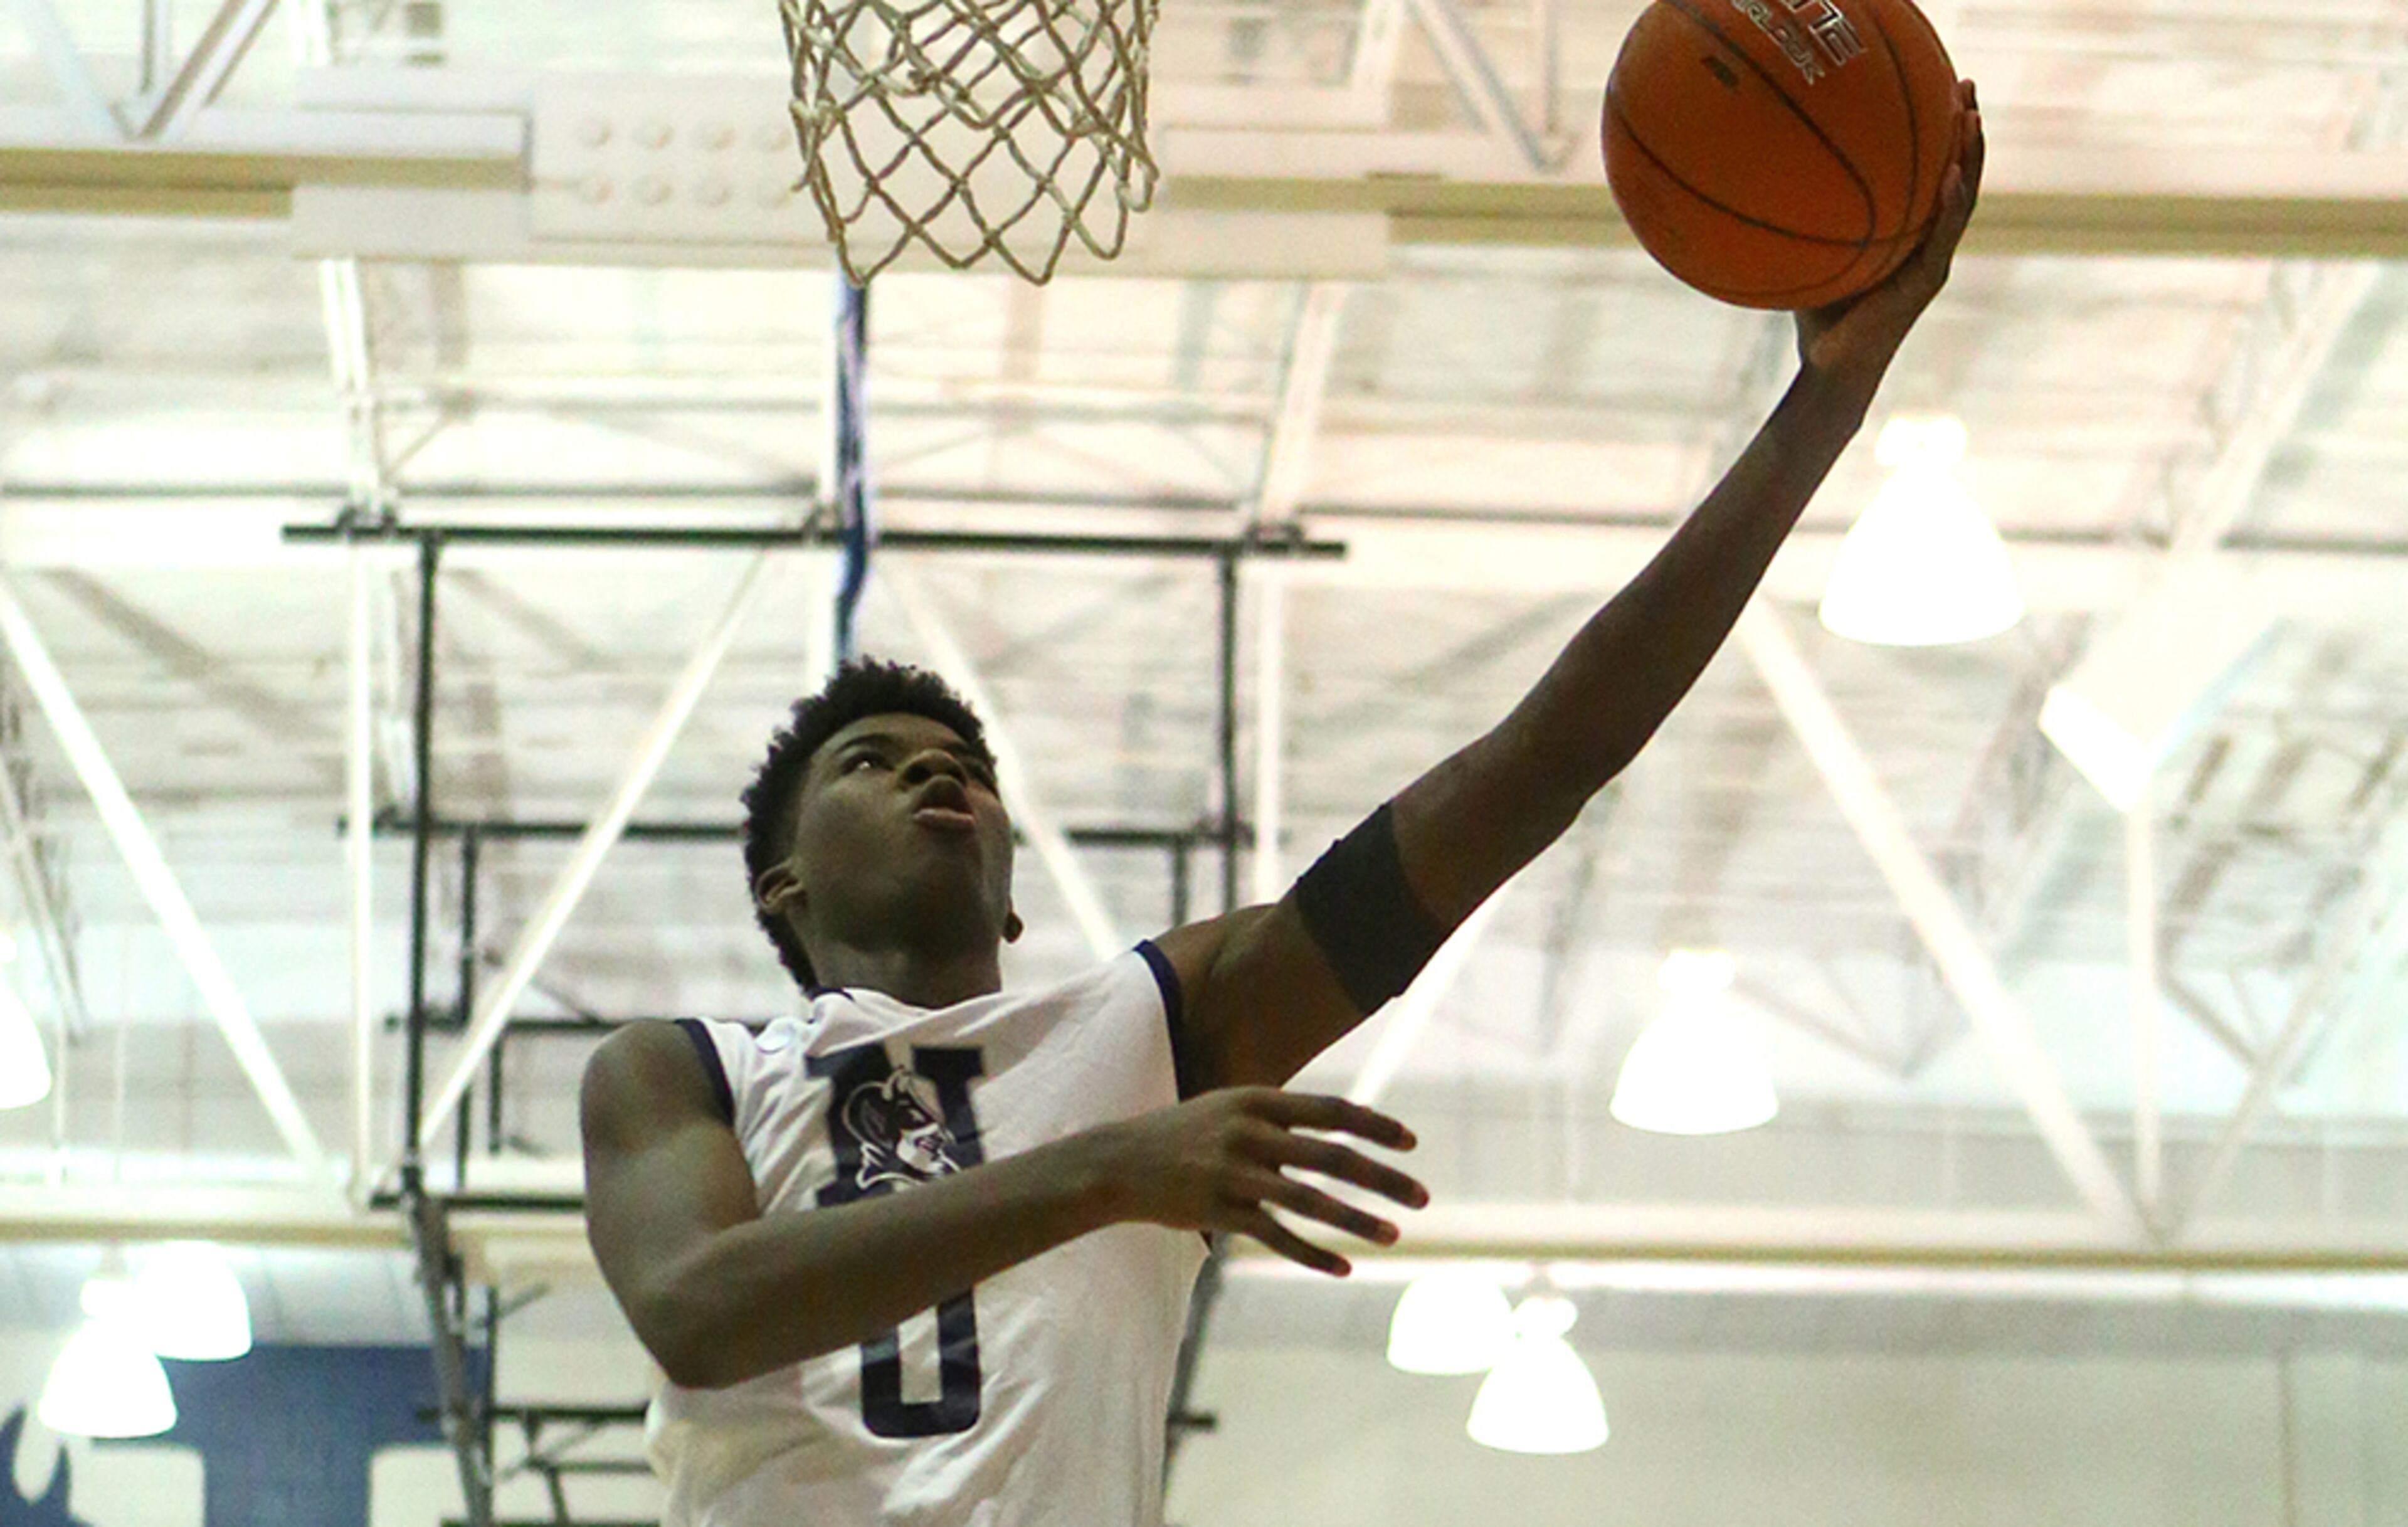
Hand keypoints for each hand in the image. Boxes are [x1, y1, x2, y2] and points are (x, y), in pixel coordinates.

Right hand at [1097, 1088, 1427, 1275]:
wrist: (1118, 1163)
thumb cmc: (1183, 1135)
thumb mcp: (1229, 1109)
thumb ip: (1278, 1117)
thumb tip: (1337, 1129)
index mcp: (1257, 1101)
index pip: (1332, 1110)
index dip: (1376, 1126)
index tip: (1412, 1144)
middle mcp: (1249, 1133)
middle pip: (1332, 1157)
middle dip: (1383, 1178)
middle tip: (1423, 1197)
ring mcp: (1233, 1174)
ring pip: (1309, 1201)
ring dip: (1357, 1220)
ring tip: (1394, 1236)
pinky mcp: (1219, 1212)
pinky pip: (1276, 1236)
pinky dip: (1313, 1253)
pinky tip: (1344, 1267)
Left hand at [1794, 79, 1986, 395]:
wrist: (1831, 367)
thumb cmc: (1820, 317)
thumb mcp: (1817, 257)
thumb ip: (1812, 223)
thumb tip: (1772, 180)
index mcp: (1912, 237)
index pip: (1937, 176)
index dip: (1944, 136)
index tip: (1944, 91)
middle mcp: (1929, 245)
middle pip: (1961, 176)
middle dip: (1967, 131)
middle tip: (1967, 85)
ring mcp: (1932, 262)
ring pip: (1963, 200)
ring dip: (1970, 157)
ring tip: (1971, 117)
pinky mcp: (1926, 282)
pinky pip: (1942, 237)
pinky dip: (1949, 205)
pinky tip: (1952, 174)